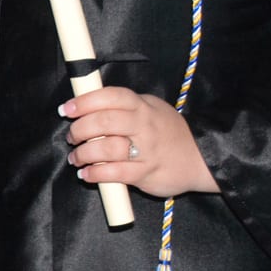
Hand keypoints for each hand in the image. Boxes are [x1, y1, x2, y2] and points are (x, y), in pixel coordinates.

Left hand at [62, 86, 217, 197]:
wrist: (203, 159)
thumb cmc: (170, 132)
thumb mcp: (152, 109)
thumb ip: (126, 106)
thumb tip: (89, 103)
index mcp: (142, 106)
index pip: (111, 96)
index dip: (85, 101)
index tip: (66, 109)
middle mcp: (144, 126)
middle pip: (104, 121)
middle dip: (80, 129)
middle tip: (72, 137)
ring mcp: (146, 151)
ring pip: (107, 148)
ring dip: (84, 154)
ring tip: (76, 158)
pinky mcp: (146, 174)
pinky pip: (115, 173)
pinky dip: (95, 174)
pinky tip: (87, 174)